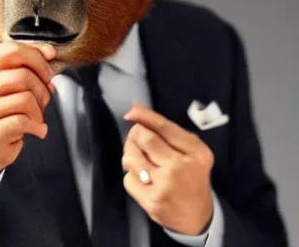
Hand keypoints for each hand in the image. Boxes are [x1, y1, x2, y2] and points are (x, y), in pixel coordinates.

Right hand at [0, 41, 55, 187]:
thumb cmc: (2, 117)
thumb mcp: (9, 90)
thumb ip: (26, 69)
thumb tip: (49, 54)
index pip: (8, 50)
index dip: (34, 53)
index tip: (50, 59)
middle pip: (21, 75)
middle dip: (42, 88)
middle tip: (45, 99)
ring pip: (25, 98)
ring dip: (39, 110)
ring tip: (37, 118)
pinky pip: (22, 121)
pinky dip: (37, 127)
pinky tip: (37, 130)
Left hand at [122, 102, 213, 235]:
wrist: (198, 217)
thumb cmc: (191, 176)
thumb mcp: (190, 150)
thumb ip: (165, 129)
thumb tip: (135, 107)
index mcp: (195, 152)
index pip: (163, 127)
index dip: (143, 116)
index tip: (131, 113)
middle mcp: (180, 168)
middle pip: (143, 138)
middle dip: (135, 135)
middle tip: (138, 140)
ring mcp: (165, 186)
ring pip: (131, 157)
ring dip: (131, 155)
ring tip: (141, 159)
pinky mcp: (151, 202)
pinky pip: (128, 178)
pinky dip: (132, 175)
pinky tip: (144, 179)